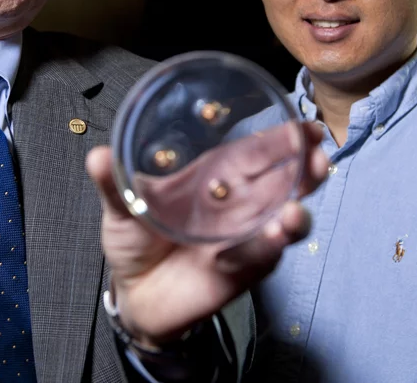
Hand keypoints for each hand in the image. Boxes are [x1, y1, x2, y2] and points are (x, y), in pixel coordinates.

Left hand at [85, 121, 328, 346]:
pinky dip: (267, 249)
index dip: (286, 138)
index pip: (260, 152)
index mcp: (218, 175)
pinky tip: (274, 239)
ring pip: (283, 221)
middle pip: (285, 182)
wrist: (135, 290)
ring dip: (296, 215)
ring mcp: (245, 237)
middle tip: (318, 157)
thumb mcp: (122, 206)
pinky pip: (259, 259)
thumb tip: (98, 155)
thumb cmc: (135, 236)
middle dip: (307, 169)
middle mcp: (240, 203)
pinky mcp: (241, 270)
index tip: (309, 126)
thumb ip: (113, 183)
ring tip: (296, 212)